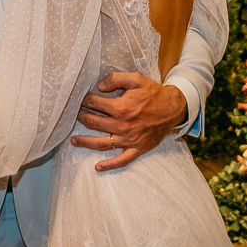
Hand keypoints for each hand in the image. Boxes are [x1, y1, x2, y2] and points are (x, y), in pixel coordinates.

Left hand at [71, 70, 187, 171]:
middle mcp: (122, 125)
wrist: (172, 108)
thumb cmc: (153, 93)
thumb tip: (99, 86)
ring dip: (85, 142)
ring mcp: (129, 139)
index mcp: (121, 107)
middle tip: (74, 115)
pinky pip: (121, 160)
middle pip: (94, 123)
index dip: (85, 100)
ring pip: (101, 143)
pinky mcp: (137, 149)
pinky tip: (97, 167)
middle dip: (81, 117)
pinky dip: (109, 165)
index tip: (81, 99)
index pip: (95, 103)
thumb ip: (115, 79)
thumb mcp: (136, 79)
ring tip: (74, 140)